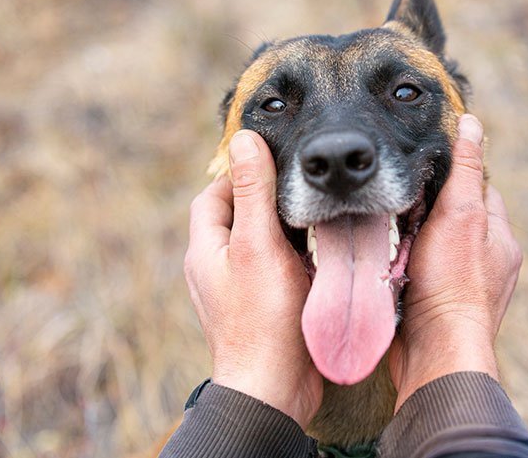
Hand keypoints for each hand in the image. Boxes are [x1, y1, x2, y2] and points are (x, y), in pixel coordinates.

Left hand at [183, 130, 322, 427]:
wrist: (273, 387)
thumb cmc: (262, 319)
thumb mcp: (257, 244)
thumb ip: (253, 193)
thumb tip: (244, 141)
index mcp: (205, 247)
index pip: (216, 192)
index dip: (242, 173)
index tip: (277, 162)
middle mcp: (217, 265)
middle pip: (239, 215)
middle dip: (269, 199)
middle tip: (303, 189)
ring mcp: (239, 287)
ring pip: (261, 241)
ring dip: (286, 229)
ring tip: (317, 217)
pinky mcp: (263, 304)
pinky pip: (277, 267)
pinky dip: (296, 256)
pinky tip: (321, 254)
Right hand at [389, 114, 521, 410]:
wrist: (435, 351)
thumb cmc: (451, 283)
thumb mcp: (460, 214)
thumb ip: (465, 170)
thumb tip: (472, 124)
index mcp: (500, 235)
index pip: (479, 188)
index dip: (453, 174)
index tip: (424, 167)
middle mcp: (489, 260)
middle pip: (456, 216)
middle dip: (430, 208)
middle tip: (399, 200)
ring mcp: (466, 285)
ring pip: (436, 245)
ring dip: (416, 238)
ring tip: (389, 231)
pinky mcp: (441, 304)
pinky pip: (423, 272)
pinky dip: (409, 265)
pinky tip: (389, 263)